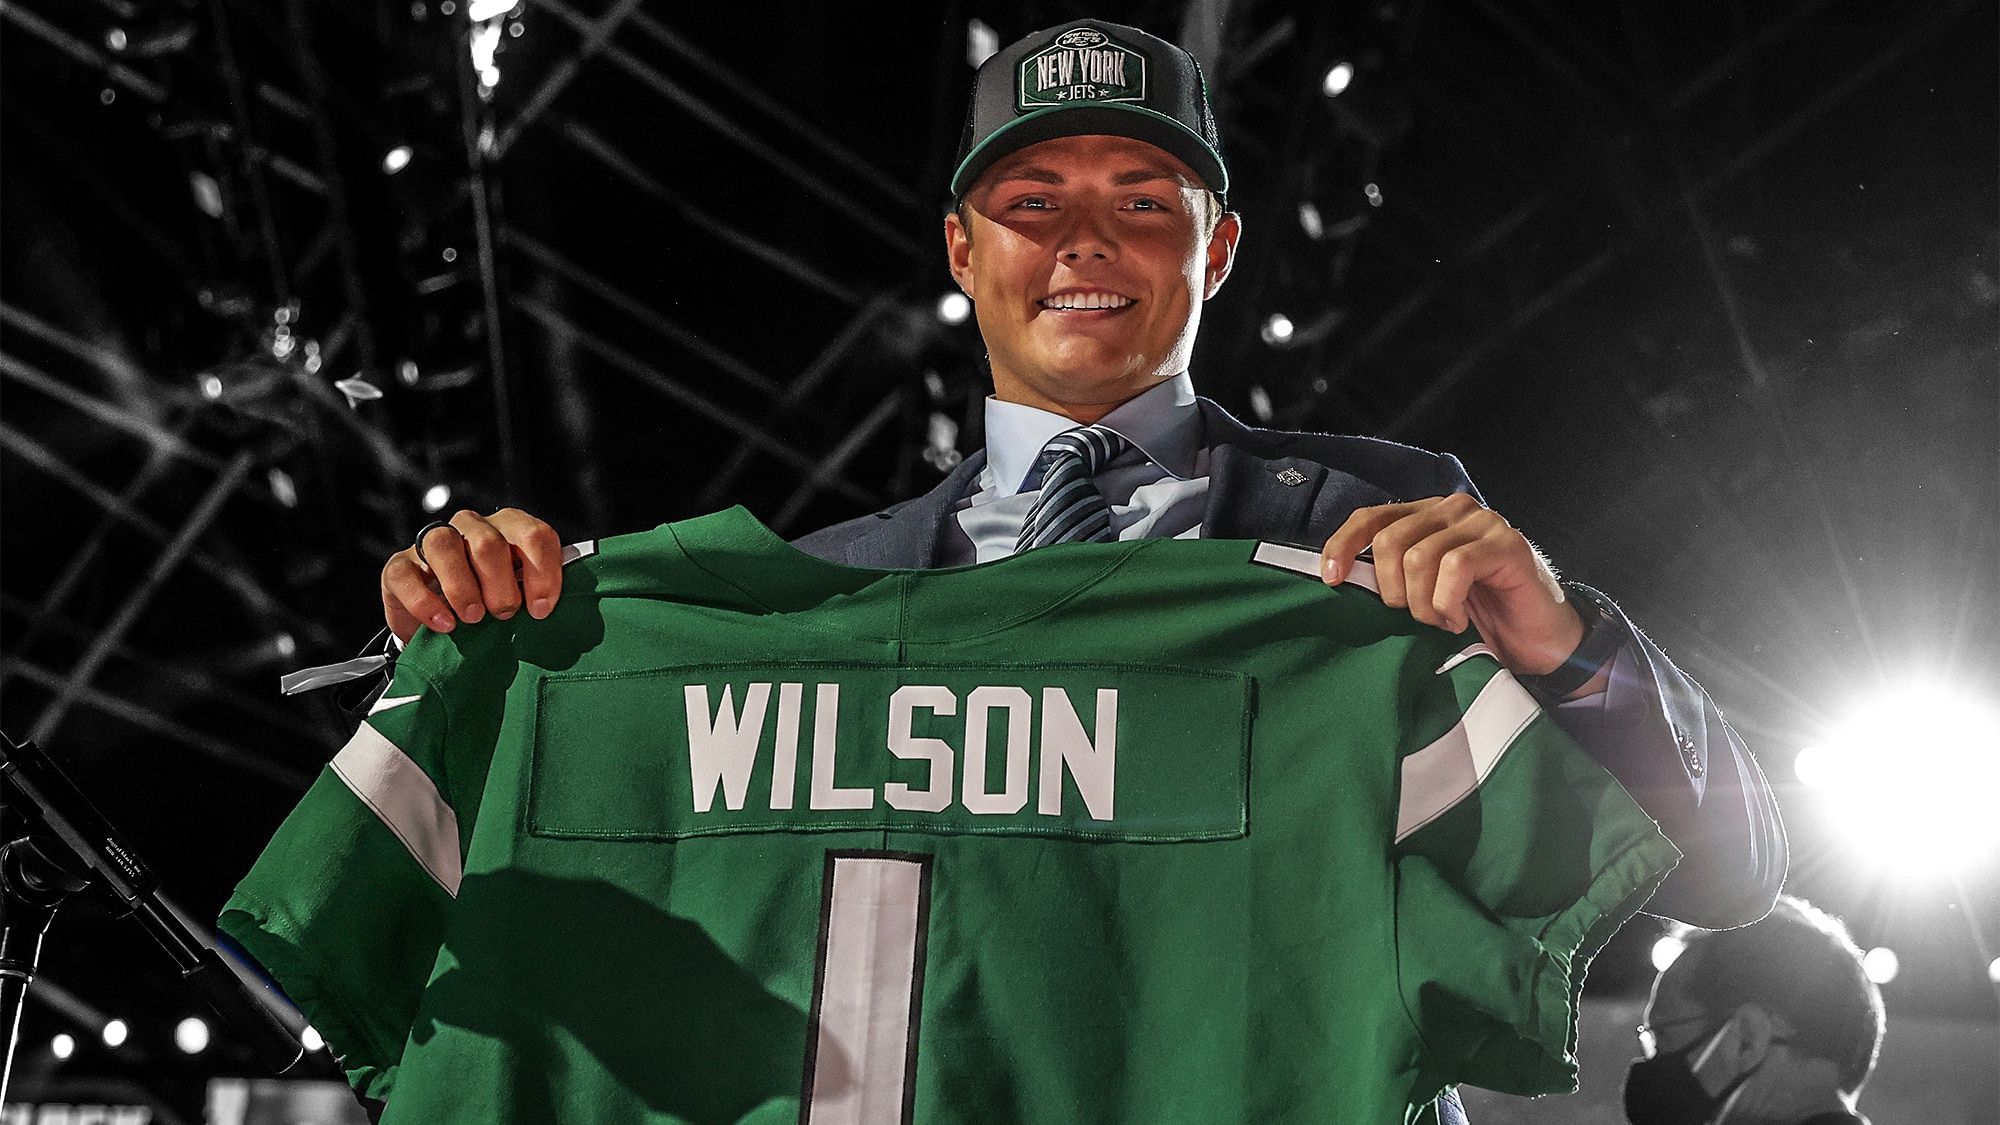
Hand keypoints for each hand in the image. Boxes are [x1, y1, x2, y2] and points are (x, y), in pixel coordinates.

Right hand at [381, 508, 564, 643]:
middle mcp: (472, 528)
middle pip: (489, 542)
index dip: (543, 573)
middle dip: (501, 584)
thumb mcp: (521, 598)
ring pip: (444, 545)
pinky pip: (406, 574)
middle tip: (504, 614)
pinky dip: (425, 603)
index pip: (535, 535)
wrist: (445, 622)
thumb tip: (552, 613)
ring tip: (474, 618)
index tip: (541, 610)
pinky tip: (444, 624)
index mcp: (511, 529)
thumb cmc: (493, 605)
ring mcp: (433, 543)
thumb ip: (538, 596)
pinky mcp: (400, 566)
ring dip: (463, 587)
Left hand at [1318, 493, 1585, 679]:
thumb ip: (1391, 575)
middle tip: (1417, 618)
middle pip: (1389, 540)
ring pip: (1419, 557)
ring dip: (1424, 604)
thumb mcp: (1422, 594)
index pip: (1370, 518)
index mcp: (1426, 516)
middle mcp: (1452, 509)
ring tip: (1443, 622)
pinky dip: (1448, 603)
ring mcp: (1482, 522)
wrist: (1537, 642)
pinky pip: (1455, 567)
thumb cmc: (1476, 619)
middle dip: (1393, 591)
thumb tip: (1338, 577)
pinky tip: (1460, 620)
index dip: (1343, 546)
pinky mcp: (1507, 544)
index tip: (1332, 580)